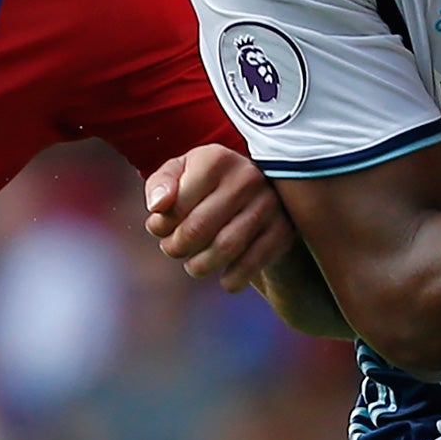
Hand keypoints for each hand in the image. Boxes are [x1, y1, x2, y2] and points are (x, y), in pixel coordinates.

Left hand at [143, 143, 294, 290]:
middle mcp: (246, 176)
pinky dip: (232, 280)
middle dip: (176, 248)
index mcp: (216, 159)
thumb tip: (157, 207)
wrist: (261, 193)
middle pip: (197, 229)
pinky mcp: (283, 230)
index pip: (176, 204)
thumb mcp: (181, 174)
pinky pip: (251, 265)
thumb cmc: (208, 184)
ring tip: (193, 264)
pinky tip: (224, 277)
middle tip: (173, 249)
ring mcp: (269, 203)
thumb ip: (160, 185)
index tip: (159, 228)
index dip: (159, 225)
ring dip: (199, 266)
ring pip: (224, 249)